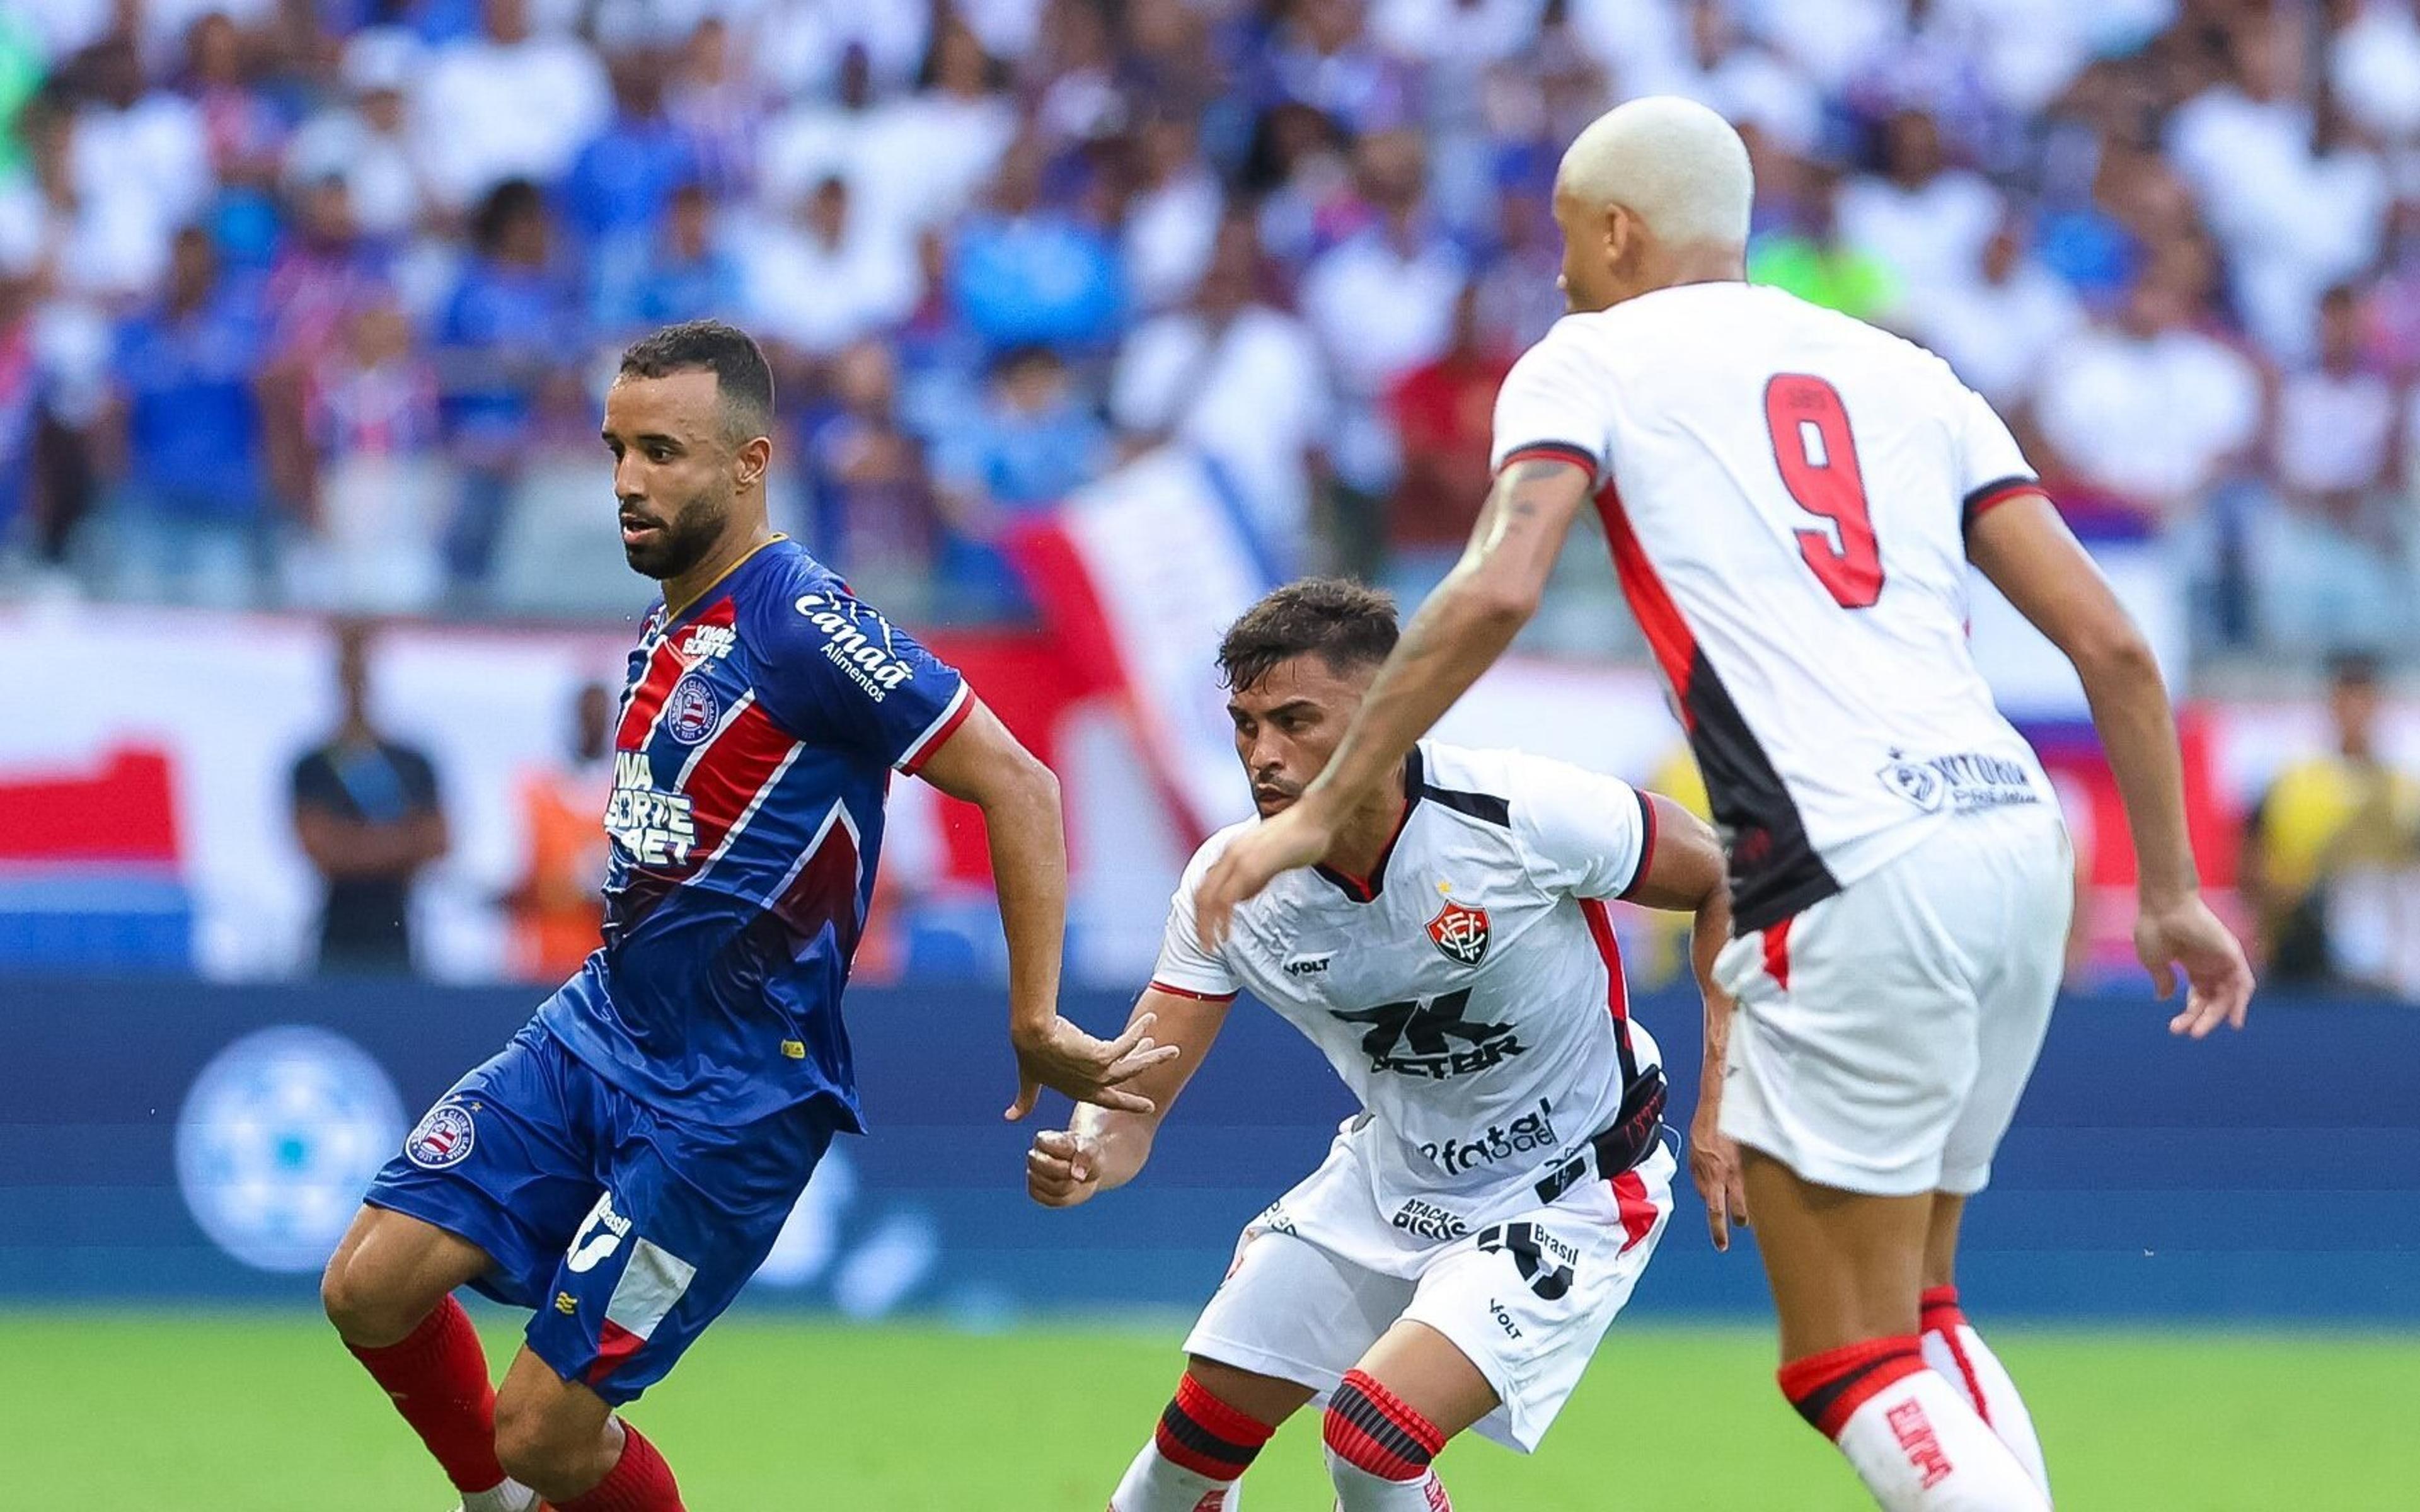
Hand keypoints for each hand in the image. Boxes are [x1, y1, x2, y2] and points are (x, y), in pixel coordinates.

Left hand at [1006, 1013, 1179, 1120]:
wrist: (1033, 1036)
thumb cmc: (1031, 1055)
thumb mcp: (1030, 1081)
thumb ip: (1024, 1100)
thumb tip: (1008, 1118)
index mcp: (1080, 1091)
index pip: (1110, 1099)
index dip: (1129, 1102)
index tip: (1149, 1107)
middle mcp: (1093, 1084)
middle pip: (1130, 1080)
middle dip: (1151, 1071)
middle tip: (1170, 1067)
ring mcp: (1098, 1072)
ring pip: (1135, 1065)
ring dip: (1155, 1056)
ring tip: (1173, 1050)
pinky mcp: (1101, 1055)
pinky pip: (1127, 1043)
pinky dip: (1139, 1032)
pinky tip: (1149, 1021)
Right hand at [1025, 1127, 1104, 1207]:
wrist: (1087, 1169)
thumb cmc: (1086, 1154)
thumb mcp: (1092, 1148)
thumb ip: (1086, 1155)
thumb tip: (1076, 1174)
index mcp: (1043, 1140)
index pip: (1044, 1144)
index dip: (1065, 1151)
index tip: (1077, 1152)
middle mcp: (1034, 1157)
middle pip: (1042, 1165)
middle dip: (1066, 1170)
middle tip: (1080, 1170)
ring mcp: (1034, 1176)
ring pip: (1049, 1186)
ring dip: (1070, 1185)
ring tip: (1077, 1179)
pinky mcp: (1037, 1193)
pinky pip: (1051, 1200)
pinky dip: (1067, 1197)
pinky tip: (1071, 1188)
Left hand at [1195, 800, 1340, 949]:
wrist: (1315, 818)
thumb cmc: (1300, 837)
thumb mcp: (1270, 860)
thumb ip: (1254, 878)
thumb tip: (1243, 896)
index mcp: (1233, 852)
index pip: (1206, 886)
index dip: (1202, 912)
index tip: (1206, 931)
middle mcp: (1230, 854)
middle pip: (1201, 894)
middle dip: (1200, 923)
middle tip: (1205, 945)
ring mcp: (1239, 859)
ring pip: (1210, 898)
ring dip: (1207, 925)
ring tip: (1212, 945)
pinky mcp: (1251, 866)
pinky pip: (1228, 898)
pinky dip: (1223, 918)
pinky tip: (1226, 933)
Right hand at [1688, 1098, 1748, 1251]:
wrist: (1714, 1107)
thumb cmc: (1738, 1125)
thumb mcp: (1751, 1147)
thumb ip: (1756, 1166)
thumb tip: (1768, 1182)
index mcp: (1734, 1172)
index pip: (1738, 1205)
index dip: (1742, 1218)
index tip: (1745, 1226)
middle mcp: (1717, 1175)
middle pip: (1715, 1211)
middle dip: (1718, 1230)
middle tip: (1722, 1245)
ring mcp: (1702, 1170)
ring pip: (1707, 1195)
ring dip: (1713, 1202)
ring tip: (1718, 1211)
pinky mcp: (1692, 1164)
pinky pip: (1699, 1182)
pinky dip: (1705, 1186)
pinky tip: (1710, 1184)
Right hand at [2134, 893, 2253, 1038]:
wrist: (2163, 905)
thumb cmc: (2154, 928)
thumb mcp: (2154, 961)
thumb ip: (2162, 979)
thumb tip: (2164, 997)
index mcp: (2192, 964)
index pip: (2198, 996)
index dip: (2189, 1014)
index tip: (2174, 1028)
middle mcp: (2211, 963)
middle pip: (2213, 999)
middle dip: (2201, 1019)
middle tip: (2190, 1034)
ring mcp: (2222, 959)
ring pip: (2228, 995)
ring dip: (2218, 1015)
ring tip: (2203, 1031)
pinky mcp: (2232, 954)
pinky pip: (2244, 984)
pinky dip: (2242, 1002)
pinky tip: (2235, 1021)